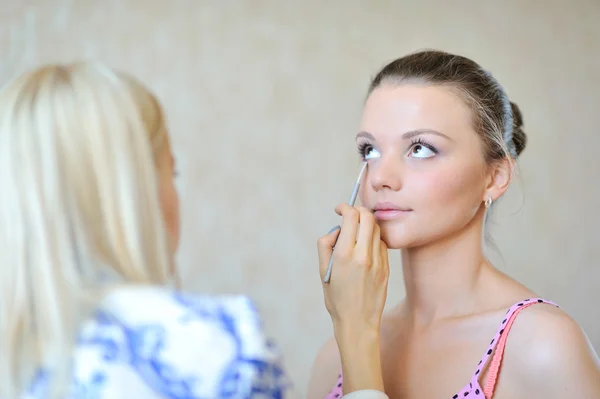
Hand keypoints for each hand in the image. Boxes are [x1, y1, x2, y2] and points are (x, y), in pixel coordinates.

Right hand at [317, 203, 389, 393]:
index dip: (345, 207)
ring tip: (356, 235)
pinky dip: (373, 240)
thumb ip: (326, 245)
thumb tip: (337, 229)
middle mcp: (363, 255)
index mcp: (345, 255)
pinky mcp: (386, 267)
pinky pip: (382, 244)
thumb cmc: (336, 298)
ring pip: (377, 229)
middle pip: (368, 216)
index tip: (339, 209)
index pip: (351, 216)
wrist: (358, 323)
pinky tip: (365, 250)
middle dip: (358, 211)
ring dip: (366, 225)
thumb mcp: (323, 271)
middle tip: (350, 217)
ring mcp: (378, 261)